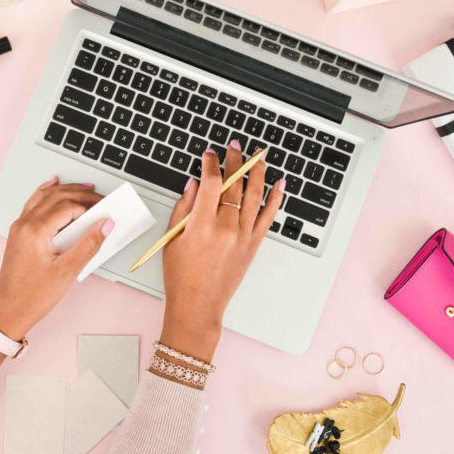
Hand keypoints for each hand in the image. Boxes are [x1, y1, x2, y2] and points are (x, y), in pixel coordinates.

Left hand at [0, 176, 113, 340]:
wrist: (9, 312)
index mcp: (35, 231)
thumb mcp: (67, 272)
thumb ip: (88, 245)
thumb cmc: (33, 296)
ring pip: (44, 197)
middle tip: (101, 198)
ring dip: (65, 189)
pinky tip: (53, 185)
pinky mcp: (19, 233)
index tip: (106, 211)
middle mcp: (24, 224)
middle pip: (56, 197)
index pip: (68, 207)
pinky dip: (46, 193)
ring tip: (85, 188)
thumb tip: (104, 225)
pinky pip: (33, 203)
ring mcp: (20, 227)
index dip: (89, 206)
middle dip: (80, 193)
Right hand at [159, 142, 283, 360]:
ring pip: (255, 196)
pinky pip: (268, 217)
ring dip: (257, 173)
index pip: (210, 183)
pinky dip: (275, 199)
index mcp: (202, 225)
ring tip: (258, 157)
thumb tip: (194, 184)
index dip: (210, 164)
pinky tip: (280, 184)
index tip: (209, 155)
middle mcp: (227, 228)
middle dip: (234, 162)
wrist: (198, 305)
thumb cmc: (181, 276)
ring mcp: (243, 236)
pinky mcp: (254, 245)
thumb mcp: (173, 238)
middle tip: (234, 148)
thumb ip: (184, 207)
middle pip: (234, 185)